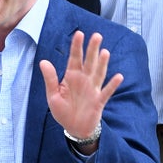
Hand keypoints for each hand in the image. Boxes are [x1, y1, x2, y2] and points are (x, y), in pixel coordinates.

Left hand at [39, 31, 122, 149]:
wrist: (74, 128)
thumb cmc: (63, 111)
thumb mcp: (53, 96)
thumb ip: (50, 79)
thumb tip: (43, 62)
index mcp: (71, 77)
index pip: (75, 58)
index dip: (77, 46)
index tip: (79, 34)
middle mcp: (84, 80)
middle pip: (89, 62)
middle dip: (92, 49)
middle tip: (96, 36)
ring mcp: (93, 89)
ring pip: (98, 74)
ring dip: (102, 64)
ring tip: (105, 52)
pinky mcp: (99, 101)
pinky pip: (107, 92)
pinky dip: (112, 85)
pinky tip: (119, 77)